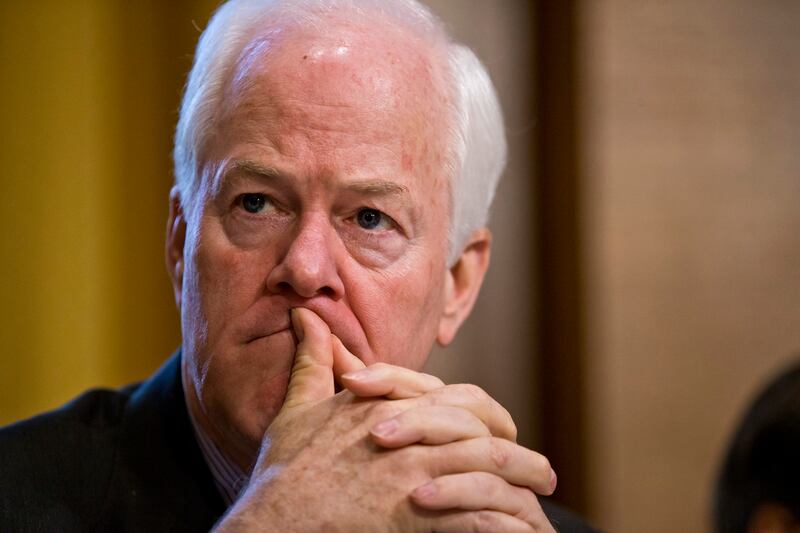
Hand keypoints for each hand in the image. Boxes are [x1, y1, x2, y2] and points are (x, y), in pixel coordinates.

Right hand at [214, 308, 555, 531]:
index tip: (502, 430)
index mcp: (388, 406)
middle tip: (537, 468)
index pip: (455, 400)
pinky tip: (519, 530)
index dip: (486, 416)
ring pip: (489, 469)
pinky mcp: (416, 515)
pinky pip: (476, 517)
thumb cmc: (282, 471)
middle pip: (481, 431)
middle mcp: (408, 434)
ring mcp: (414, 473)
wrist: (272, 522)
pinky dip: (504, 523)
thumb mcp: (297, 408)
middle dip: (515, 448)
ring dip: (522, 482)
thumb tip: (306, 314)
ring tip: (541, 496)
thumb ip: (311, 361)